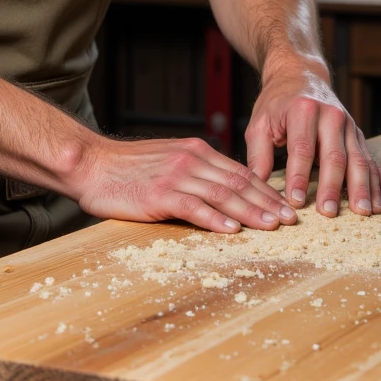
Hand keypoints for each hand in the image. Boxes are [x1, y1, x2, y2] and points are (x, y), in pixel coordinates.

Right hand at [73, 135, 298, 233]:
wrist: (91, 164)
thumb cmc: (128, 169)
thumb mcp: (169, 160)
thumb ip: (196, 171)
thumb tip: (223, 191)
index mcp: (196, 151)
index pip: (240, 172)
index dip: (265, 190)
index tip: (284, 206)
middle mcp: (191, 160)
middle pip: (238, 182)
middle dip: (267, 202)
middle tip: (290, 220)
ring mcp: (175, 176)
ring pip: (222, 194)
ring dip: (250, 211)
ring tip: (271, 227)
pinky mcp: (158, 194)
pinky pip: (193, 207)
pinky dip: (215, 219)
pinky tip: (232, 230)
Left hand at [245, 66, 380, 216]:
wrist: (301, 75)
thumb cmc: (277, 103)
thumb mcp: (260, 123)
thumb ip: (258, 155)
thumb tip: (256, 187)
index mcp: (303, 111)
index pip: (302, 148)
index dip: (299, 176)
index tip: (296, 202)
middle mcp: (331, 116)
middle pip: (335, 156)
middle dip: (333, 187)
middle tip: (330, 213)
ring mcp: (349, 126)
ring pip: (359, 160)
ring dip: (363, 189)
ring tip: (364, 212)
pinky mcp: (359, 136)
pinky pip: (373, 161)